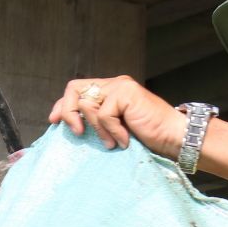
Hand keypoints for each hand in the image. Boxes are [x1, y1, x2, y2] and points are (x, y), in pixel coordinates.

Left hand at [47, 75, 186, 156]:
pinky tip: (123, 141)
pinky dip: (111, 131)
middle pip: (74, 88)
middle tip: (75, 132)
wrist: (174, 138)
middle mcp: (114, 84)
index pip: (77, 90)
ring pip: (88, 104)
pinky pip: (103, 114)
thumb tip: (69, 125)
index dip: (62, 105)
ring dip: (97, 129)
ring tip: (112, 143)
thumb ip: (96, 122)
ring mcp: (120, 86)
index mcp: (110, 90)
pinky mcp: (126, 93)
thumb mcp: (114, 130)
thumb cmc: (148, 138)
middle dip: (68, 111)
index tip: (53, 122)